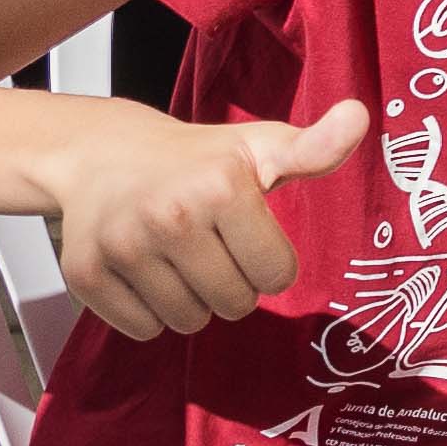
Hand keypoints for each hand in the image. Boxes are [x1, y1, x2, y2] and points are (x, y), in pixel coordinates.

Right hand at [33, 97, 365, 337]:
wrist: (102, 153)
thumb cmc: (197, 158)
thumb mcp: (261, 147)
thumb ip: (316, 147)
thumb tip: (359, 115)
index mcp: (221, 186)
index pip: (277, 275)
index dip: (269, 261)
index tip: (246, 232)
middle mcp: (169, 217)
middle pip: (234, 304)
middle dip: (233, 283)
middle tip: (210, 245)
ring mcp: (122, 248)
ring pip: (188, 321)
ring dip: (192, 300)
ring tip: (178, 257)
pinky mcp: (86, 276)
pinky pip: (143, 330)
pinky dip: (150, 312)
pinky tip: (145, 271)